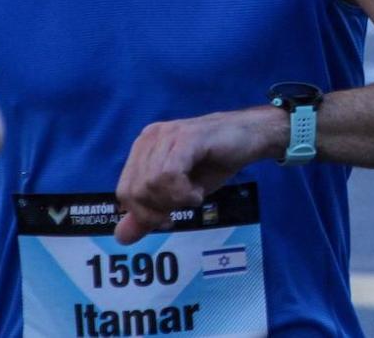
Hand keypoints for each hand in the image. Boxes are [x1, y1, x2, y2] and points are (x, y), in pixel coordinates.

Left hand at [114, 107, 283, 244]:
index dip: (144, 214)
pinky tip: (198, 192)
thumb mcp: (178, 195)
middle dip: (158, 210)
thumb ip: (150, 213)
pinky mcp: (186, 137)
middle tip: (184, 206)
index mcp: (143, 149)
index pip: (124, 192)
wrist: (251, 137)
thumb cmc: (215, 163)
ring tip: (195, 194)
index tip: (168, 219)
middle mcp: (149, 138)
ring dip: (176, 200)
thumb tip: (121, 238)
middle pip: (134, 191)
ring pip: (150, 184)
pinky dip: (183, 192)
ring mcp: (167, 135)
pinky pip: (169, 174)